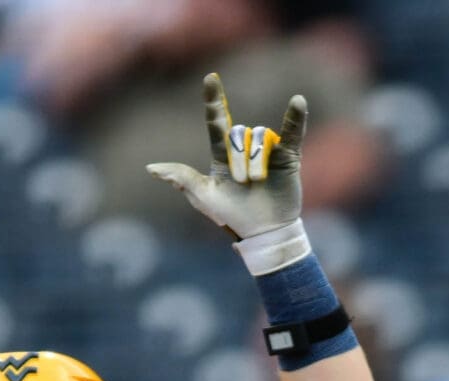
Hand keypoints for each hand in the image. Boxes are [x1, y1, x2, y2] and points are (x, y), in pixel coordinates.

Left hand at [146, 72, 305, 239]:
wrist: (263, 232)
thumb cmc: (232, 215)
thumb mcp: (205, 197)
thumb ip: (181, 178)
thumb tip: (150, 168)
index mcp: (222, 154)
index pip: (216, 121)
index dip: (214, 100)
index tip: (211, 79)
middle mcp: (244, 147)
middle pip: (238, 134)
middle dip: (239, 158)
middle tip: (243, 182)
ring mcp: (267, 150)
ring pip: (260, 137)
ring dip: (257, 160)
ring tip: (258, 181)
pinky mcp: (288, 156)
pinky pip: (292, 132)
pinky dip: (296, 118)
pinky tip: (298, 102)